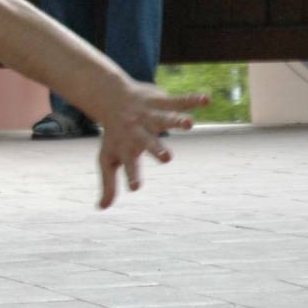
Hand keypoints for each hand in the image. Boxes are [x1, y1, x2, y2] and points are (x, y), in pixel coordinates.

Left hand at [94, 84, 209, 208]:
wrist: (110, 98)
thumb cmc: (112, 135)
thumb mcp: (108, 159)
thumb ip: (108, 184)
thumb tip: (101, 209)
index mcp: (127, 148)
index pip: (128, 165)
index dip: (132, 176)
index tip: (135, 188)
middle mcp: (137, 132)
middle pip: (147, 142)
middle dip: (157, 149)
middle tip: (167, 158)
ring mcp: (149, 116)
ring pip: (165, 118)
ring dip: (176, 121)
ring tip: (189, 123)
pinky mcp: (161, 102)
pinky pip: (179, 100)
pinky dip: (192, 100)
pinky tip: (206, 99)